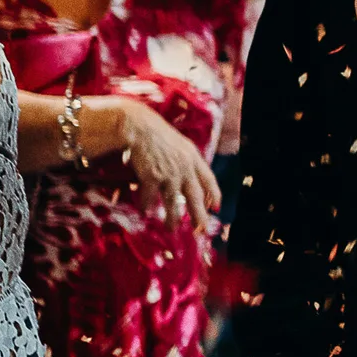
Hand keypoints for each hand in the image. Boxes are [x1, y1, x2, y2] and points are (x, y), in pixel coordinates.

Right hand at [90, 96, 219, 228]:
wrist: (139, 126)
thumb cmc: (159, 135)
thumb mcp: (181, 146)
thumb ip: (188, 162)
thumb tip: (191, 179)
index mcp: (194, 158)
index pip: (209, 180)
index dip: (215, 194)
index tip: (216, 207)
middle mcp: (185, 168)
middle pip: (195, 197)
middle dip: (199, 215)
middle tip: (201, 229)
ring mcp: (169, 173)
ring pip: (174, 202)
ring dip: (172, 218)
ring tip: (171, 229)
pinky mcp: (152, 176)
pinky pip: (150, 197)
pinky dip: (147, 206)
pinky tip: (145, 212)